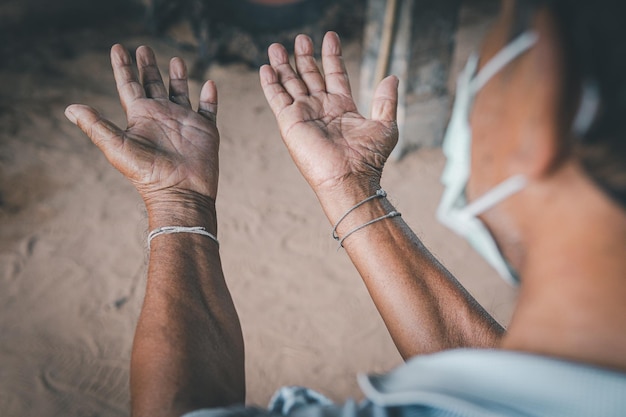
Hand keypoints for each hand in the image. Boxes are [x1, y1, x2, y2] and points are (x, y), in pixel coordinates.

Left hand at [65, 45, 219, 209]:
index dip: (123, 68)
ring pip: (180, 92)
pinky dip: (210, 97)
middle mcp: (161, 116)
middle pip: (153, 85)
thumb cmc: (147, 174)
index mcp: (140, 117)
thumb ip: (96, 126)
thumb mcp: (117, 148)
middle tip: (143, 48)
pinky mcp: (205, 130)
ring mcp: (184, 122)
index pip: (128, 86)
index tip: (117, 48)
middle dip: (148, 66)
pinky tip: (209, 84)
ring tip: (176, 59)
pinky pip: (209, 109)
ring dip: (178, 76)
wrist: (181, 192)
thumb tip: (70, 108)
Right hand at [260, 32, 398, 196]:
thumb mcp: (385, 125)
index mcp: (342, 107)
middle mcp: (321, 109)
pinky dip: (271, 83)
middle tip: (301, 37)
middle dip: (305, 56)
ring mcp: (304, 115)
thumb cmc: (369, 158)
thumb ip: (386, 100)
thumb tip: (393, 77)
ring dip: (284, 65)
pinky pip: (277, 98)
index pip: (335, 74)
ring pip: (291, 83)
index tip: (330, 36)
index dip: (332, 56)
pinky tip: (266, 68)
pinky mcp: (290, 122)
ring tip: (277, 46)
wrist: (349, 178)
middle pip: (310, 76)